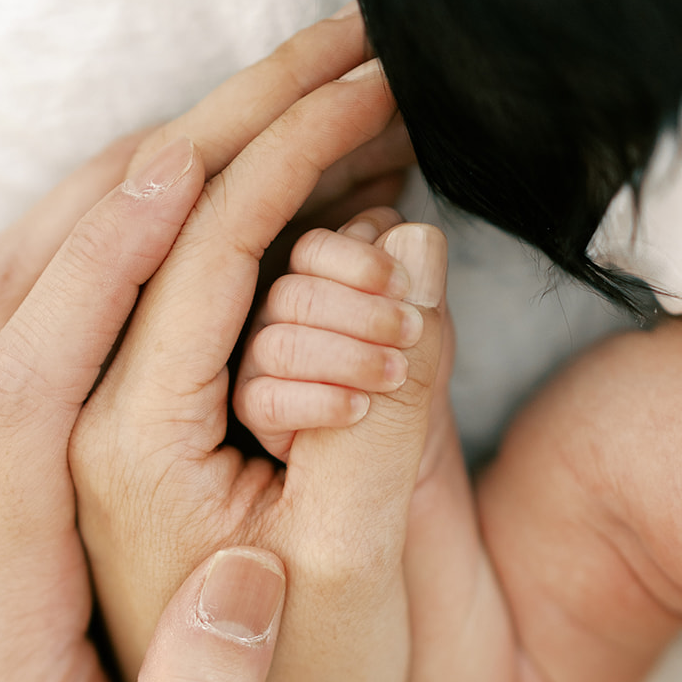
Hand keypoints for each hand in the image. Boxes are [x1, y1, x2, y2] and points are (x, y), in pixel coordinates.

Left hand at [0, 13, 396, 681]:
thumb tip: (256, 578)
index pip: (33, 385)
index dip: (111, 265)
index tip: (192, 162)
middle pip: (2, 315)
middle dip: (115, 194)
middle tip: (231, 97)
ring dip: (79, 218)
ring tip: (196, 134)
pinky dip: (49, 276)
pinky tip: (117, 241)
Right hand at [234, 211, 434, 460]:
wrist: (406, 444)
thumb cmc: (411, 372)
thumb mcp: (427, 323)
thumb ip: (419, 280)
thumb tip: (414, 237)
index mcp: (319, 274)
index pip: (315, 249)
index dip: (361, 263)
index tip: (404, 286)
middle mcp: (281, 310)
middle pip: (295, 295)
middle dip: (362, 315)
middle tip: (411, 334)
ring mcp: (262, 358)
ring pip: (278, 346)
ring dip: (347, 360)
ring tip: (395, 375)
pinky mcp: (254, 406)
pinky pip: (267, 401)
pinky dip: (321, 403)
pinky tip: (361, 409)